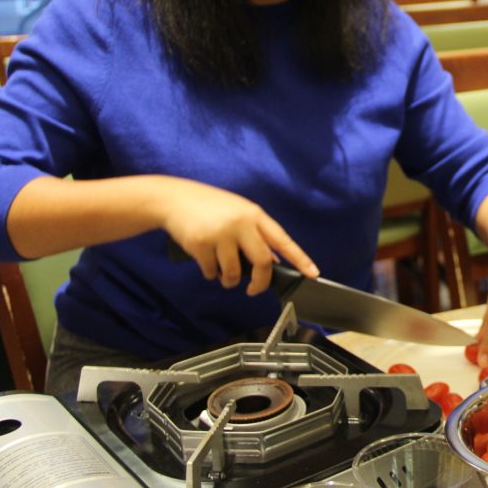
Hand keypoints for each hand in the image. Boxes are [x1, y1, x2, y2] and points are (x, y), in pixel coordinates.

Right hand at [158, 178, 317, 294]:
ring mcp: (221, 233)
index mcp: (254, 214)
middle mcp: (241, 223)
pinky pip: (212, 272)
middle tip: (254, 289)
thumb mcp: (238, 212)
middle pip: (262, 262)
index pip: (283, 240)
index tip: (312, 274)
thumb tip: (271, 262)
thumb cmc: (210, 207)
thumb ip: (255, 234)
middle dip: (260, 282)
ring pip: (234, 273)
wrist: (174, 198)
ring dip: (229, 281)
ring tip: (223, 275)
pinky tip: (207, 264)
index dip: (299, 259)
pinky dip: (210, 274)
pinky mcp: (201, 244)